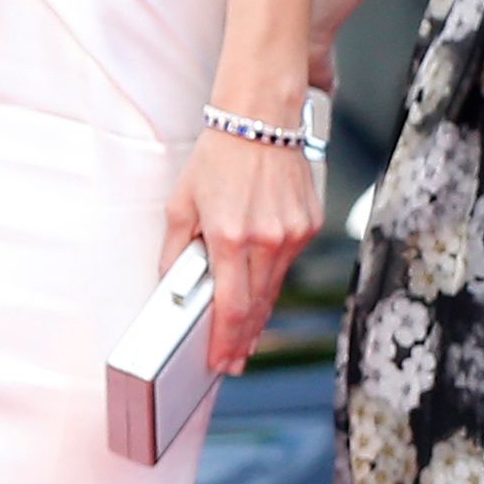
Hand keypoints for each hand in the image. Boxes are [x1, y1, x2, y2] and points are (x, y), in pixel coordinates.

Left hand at [163, 119, 319, 379]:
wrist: (261, 121)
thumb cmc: (217, 159)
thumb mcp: (181, 204)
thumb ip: (175, 250)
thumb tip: (172, 287)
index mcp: (232, 237)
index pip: (231, 306)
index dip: (226, 340)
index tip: (221, 361)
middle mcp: (269, 240)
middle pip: (257, 305)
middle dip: (242, 337)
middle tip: (233, 361)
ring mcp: (295, 233)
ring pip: (275, 287)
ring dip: (258, 314)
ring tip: (243, 337)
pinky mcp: (310, 224)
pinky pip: (288, 262)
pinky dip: (272, 278)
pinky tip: (260, 292)